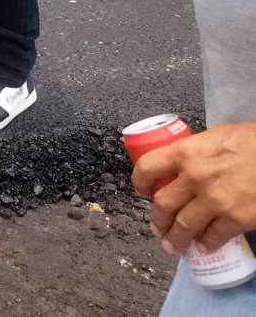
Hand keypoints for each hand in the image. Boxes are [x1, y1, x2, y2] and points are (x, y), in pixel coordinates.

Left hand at [136, 122, 255, 255]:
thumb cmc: (250, 141)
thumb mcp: (213, 137)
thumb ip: (193, 153)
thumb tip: (181, 165)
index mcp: (185, 153)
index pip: (147, 168)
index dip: (140, 182)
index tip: (141, 192)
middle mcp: (193, 178)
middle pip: (163, 205)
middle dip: (157, 221)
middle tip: (157, 229)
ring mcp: (214, 201)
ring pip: (184, 226)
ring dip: (176, 239)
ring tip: (174, 246)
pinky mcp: (236, 219)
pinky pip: (214, 236)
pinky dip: (207, 244)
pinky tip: (205, 245)